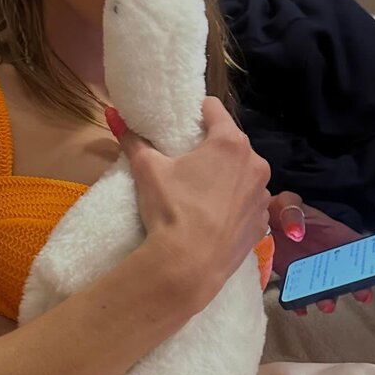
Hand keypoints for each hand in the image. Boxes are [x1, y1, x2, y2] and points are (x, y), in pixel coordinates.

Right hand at [106, 98, 271, 308]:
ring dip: (229, 176)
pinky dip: (236, 204)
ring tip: (203, 192)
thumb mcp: (147, 170)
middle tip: (190, 161)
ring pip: (244, 174)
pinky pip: (249, 203)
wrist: (190, 264)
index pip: (215, 110)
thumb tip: (112, 114)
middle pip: (233, 143)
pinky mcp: (262, 222)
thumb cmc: (171, 208)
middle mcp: (254, 163)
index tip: (187, 120)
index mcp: (229, 143)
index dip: (199, 111)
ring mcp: (262, 195)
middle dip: (214, 147)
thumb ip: (132, 140)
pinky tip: (216, 216)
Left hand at [268, 191, 373, 315]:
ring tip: (326, 304)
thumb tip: (296, 232)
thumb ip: (293, 213)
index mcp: (334, 234)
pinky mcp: (292, 276)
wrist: (262, 218)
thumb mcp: (288, 202)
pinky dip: (300, 302)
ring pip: (324, 287)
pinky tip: (300, 307)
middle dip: (356, 286)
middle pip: (347, 273)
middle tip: (360, 294)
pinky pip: (299, 292)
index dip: (371, 260)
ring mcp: (310, 267)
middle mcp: (326, 254)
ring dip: (327, 298)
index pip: (358, 248)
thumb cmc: (281, 207)